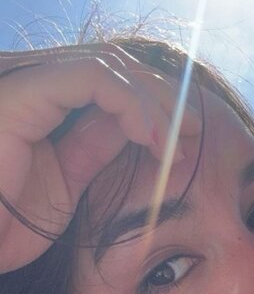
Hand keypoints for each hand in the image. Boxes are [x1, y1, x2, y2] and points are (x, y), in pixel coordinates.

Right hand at [0, 42, 201, 271]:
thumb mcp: (66, 183)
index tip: (185, 140)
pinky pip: (89, 78)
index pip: (106, 79)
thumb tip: (140, 126)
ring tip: (177, 141)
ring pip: (106, 64)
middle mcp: (26, 82)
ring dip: (153, 100)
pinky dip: (131, 104)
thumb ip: (95, 146)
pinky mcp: (19, 94)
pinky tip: (151, 138)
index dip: (152, 102)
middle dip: (161, 95)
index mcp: (36, 102)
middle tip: (195, 133)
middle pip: (111, 64)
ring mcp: (20, 83)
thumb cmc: (4, 229)